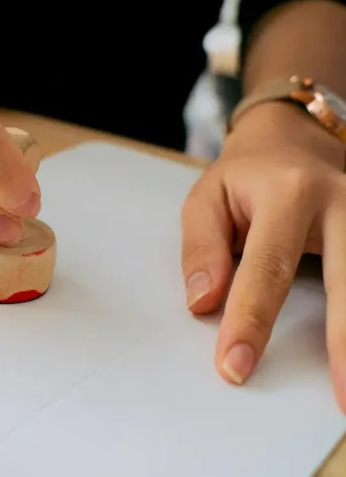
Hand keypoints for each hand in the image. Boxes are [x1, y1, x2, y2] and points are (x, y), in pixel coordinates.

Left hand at [181, 101, 345, 407]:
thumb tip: (204, 303)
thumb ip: (202, 249)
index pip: (266, 268)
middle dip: (343, 343)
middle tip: (340, 399)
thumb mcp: (207, 197)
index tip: (234, 366)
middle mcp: (342, 201)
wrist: (296, 135)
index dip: (250, 321)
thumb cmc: (247, 175)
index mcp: (288, 192)